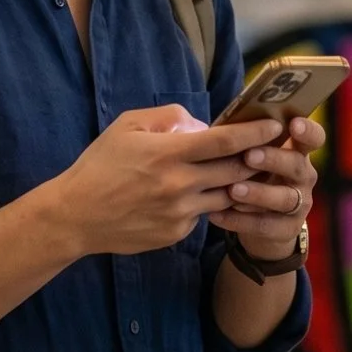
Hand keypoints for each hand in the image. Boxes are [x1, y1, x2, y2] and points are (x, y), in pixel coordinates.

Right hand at [44, 106, 288, 256]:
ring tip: (241, 171)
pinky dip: (205, 203)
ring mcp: (179, 213)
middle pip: (236, 170)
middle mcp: (179, 185)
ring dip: (236, 183)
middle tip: (269, 148)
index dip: (256, 132)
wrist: (75, 215)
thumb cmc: (100, 165)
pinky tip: (195, 195)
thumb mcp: (128, 126)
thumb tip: (201, 124)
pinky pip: (203, 216)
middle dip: (256, 158)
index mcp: (168, 153)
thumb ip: (169, 117)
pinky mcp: (176, 234)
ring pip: (226, 196)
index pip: (226, 141)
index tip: (276, 125)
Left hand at [209, 115, 323, 260]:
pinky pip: (264, 225)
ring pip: (283, 198)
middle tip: (249, 156)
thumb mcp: (256, 157)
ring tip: (233, 190)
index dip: (308, 131)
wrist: (263, 223)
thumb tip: (220, 126)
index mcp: (298, 152)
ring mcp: (299, 204)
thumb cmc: (254, 176)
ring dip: (258, 193)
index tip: (294, 124)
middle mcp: (303, 177)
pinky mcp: (287, 229)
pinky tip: (217, 214)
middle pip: (297, 165)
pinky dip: (239, 220)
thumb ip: (247, 141)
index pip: (314, 138)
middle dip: (273, 159)